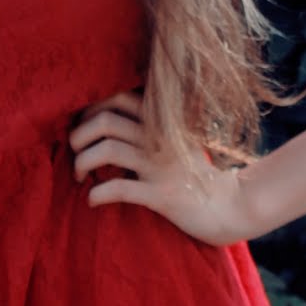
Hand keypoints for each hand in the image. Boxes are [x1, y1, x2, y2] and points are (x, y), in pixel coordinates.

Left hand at [69, 91, 252, 245]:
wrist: (230, 206)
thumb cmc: (195, 174)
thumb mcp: (177, 140)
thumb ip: (151, 126)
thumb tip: (109, 121)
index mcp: (162, 122)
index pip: (118, 98)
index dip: (90, 110)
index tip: (82, 128)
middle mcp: (159, 138)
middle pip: (105, 121)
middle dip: (78, 136)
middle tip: (75, 153)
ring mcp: (160, 166)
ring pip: (107, 151)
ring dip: (82, 163)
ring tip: (80, 176)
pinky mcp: (160, 195)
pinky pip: (118, 189)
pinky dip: (97, 194)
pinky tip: (92, 201)